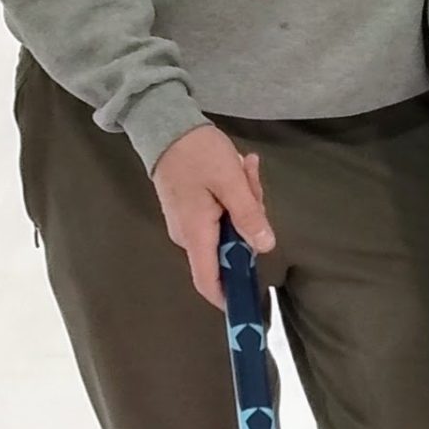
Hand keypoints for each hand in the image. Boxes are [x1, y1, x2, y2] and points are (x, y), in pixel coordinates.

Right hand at [151, 124, 274, 308]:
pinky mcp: (189, 211)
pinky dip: (233, 198)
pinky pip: (218, 216)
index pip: (208, 281)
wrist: (165, 124)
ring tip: (245, 169)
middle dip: (249, 224)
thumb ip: (248, 215)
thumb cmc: (197, 152)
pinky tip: (238, 169)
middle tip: (253, 186)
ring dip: (244, 204)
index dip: (228, 298)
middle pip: (227, 250)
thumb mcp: (230, 181)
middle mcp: (187, 236)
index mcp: (195, 233)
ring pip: (226, 230)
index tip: (250, 304)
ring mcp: (187, 224)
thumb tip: (264, 247)